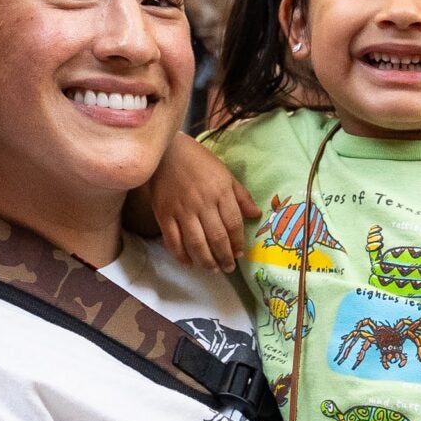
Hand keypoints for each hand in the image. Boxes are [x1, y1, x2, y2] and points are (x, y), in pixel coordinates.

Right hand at [144, 137, 257, 270]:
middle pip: (217, 237)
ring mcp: (182, 211)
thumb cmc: (197, 160)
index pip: (234, 224)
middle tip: (228, 268)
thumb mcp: (224, 172)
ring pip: (197, 243)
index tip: (240, 254)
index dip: (238, 242)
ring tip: (212, 269)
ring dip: (206, 261)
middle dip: (225, 257)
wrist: (164, 151)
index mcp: (221, 191)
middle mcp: (203, 203)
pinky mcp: (164, 215)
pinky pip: (173, 241)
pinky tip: (189, 263)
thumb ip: (240, 195)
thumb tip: (256, 215)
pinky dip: (181, 255)